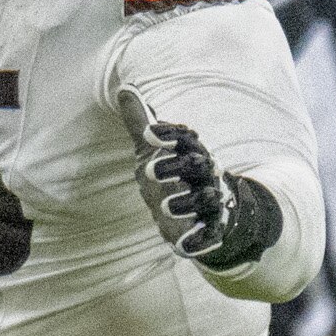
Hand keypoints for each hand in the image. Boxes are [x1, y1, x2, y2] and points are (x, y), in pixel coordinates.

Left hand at [120, 89, 278, 269]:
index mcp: (190, 153)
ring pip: (205, 198)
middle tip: (149, 171)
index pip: (183, 139)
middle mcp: (204, 173)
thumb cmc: (178, 176)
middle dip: (174, 167)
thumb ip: (141, 123)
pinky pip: (209, 233)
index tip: (148, 134)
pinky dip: (199, 240)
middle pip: (195, 164)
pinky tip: (186, 246)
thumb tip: (124, 89)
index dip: (167, 135)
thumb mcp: (155, 151)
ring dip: (186, 202)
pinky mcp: (212, 227)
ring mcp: (210, 201)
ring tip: (165, 206)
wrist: (212, 211)